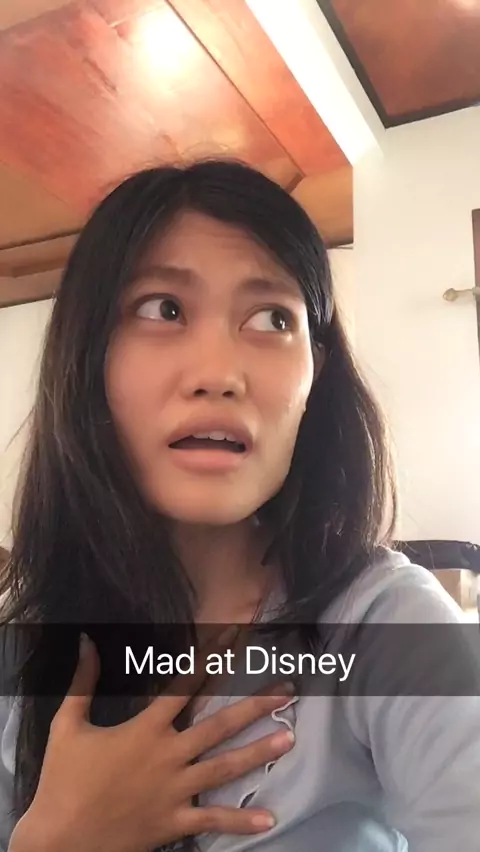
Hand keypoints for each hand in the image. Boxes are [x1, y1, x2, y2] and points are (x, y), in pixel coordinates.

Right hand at [10, 632, 294, 851]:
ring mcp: (175, 790)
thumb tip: (86, 642)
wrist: (59, 839)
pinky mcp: (174, 822)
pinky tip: (269, 819)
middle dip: (255, 705)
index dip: (210, 658)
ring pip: (225, 767)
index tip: (233, 639)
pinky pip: (212, 821)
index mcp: (146, 728)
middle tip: (286, 691)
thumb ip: (82, 682)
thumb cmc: (63, 780)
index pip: (184, 684)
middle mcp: (168, 755)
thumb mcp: (67, 725)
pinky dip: (241, 822)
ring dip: (259, 752)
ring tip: (289, 737)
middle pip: (219, 725)